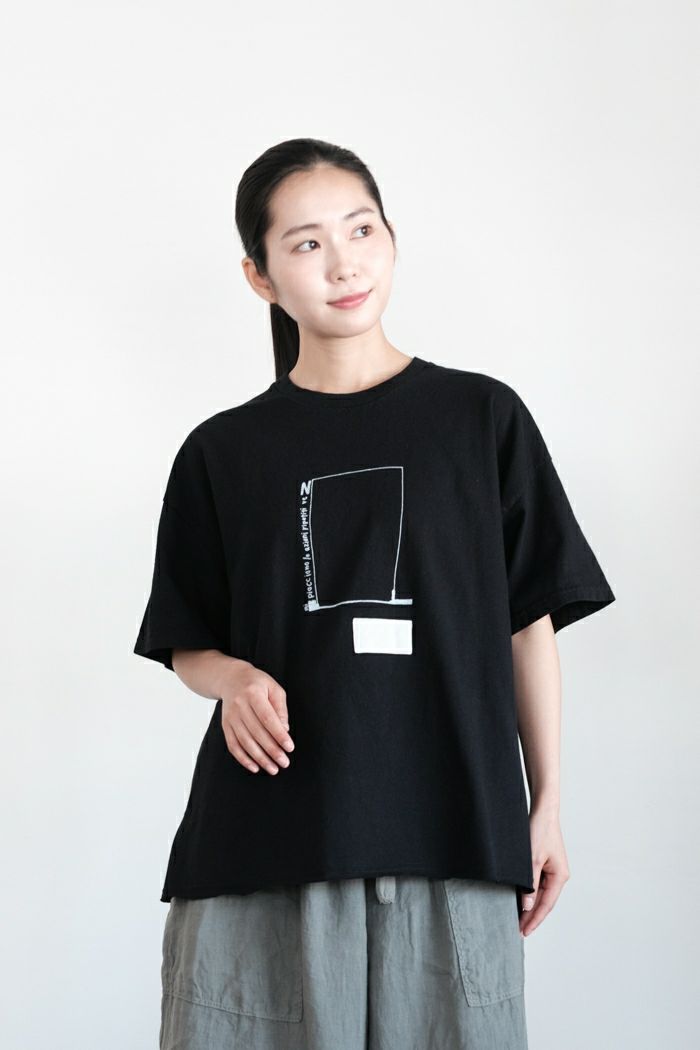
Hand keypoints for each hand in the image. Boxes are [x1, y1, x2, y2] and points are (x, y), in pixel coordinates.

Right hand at [219, 661, 294, 774]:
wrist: (230, 678)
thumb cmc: (257, 683)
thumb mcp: (273, 688)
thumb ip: (280, 708)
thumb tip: (284, 730)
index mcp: (253, 694)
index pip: (267, 718)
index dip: (278, 735)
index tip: (289, 747)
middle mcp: (239, 705)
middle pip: (256, 733)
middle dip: (272, 750)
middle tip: (284, 762)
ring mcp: (230, 717)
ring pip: (245, 742)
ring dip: (259, 758)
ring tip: (273, 768)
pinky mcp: (225, 725)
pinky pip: (233, 745)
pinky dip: (243, 758)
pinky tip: (254, 767)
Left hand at [519, 804, 569, 936]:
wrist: (542, 810)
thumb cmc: (539, 831)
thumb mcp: (531, 860)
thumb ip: (530, 884)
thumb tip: (527, 906)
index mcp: (560, 876)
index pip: (546, 905)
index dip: (534, 920)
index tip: (524, 932)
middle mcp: (558, 875)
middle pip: (544, 902)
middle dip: (531, 916)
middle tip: (518, 931)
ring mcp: (552, 870)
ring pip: (540, 894)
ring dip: (529, 906)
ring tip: (517, 920)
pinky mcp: (544, 863)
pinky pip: (536, 884)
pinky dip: (528, 893)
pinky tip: (519, 900)